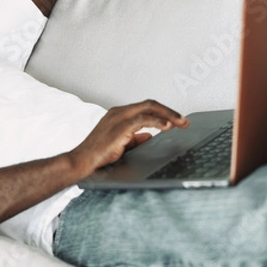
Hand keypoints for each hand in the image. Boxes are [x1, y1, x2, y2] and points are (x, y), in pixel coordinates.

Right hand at [68, 99, 188, 176]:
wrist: (82, 161)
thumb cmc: (98, 155)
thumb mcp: (121, 144)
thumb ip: (135, 138)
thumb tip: (150, 136)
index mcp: (119, 114)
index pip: (145, 107)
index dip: (163, 112)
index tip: (177, 121)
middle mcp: (119, 112)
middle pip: (150, 104)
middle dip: (170, 111)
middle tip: (184, 121)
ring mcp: (119, 117)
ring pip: (149, 108)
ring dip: (168, 115)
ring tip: (181, 123)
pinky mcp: (120, 126)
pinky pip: (143, 119)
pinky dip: (158, 121)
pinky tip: (167, 127)